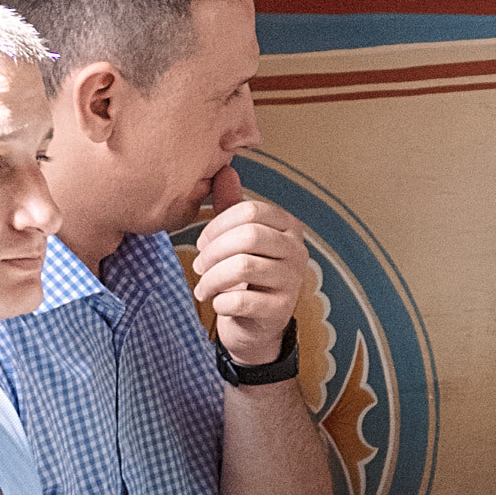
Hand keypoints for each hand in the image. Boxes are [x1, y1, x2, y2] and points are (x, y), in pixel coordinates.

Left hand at [189, 165, 310, 370]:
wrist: (256, 324)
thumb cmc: (244, 275)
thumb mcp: (237, 237)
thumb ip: (231, 205)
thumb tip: (226, 169)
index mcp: (288, 226)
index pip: (250, 211)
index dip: (217, 225)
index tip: (202, 243)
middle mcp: (297, 251)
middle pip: (249, 236)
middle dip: (213, 251)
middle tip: (198, 266)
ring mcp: (293, 281)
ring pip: (243, 267)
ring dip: (211, 278)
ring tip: (202, 287)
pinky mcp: (282, 310)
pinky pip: (241, 300)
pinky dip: (220, 302)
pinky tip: (217, 304)